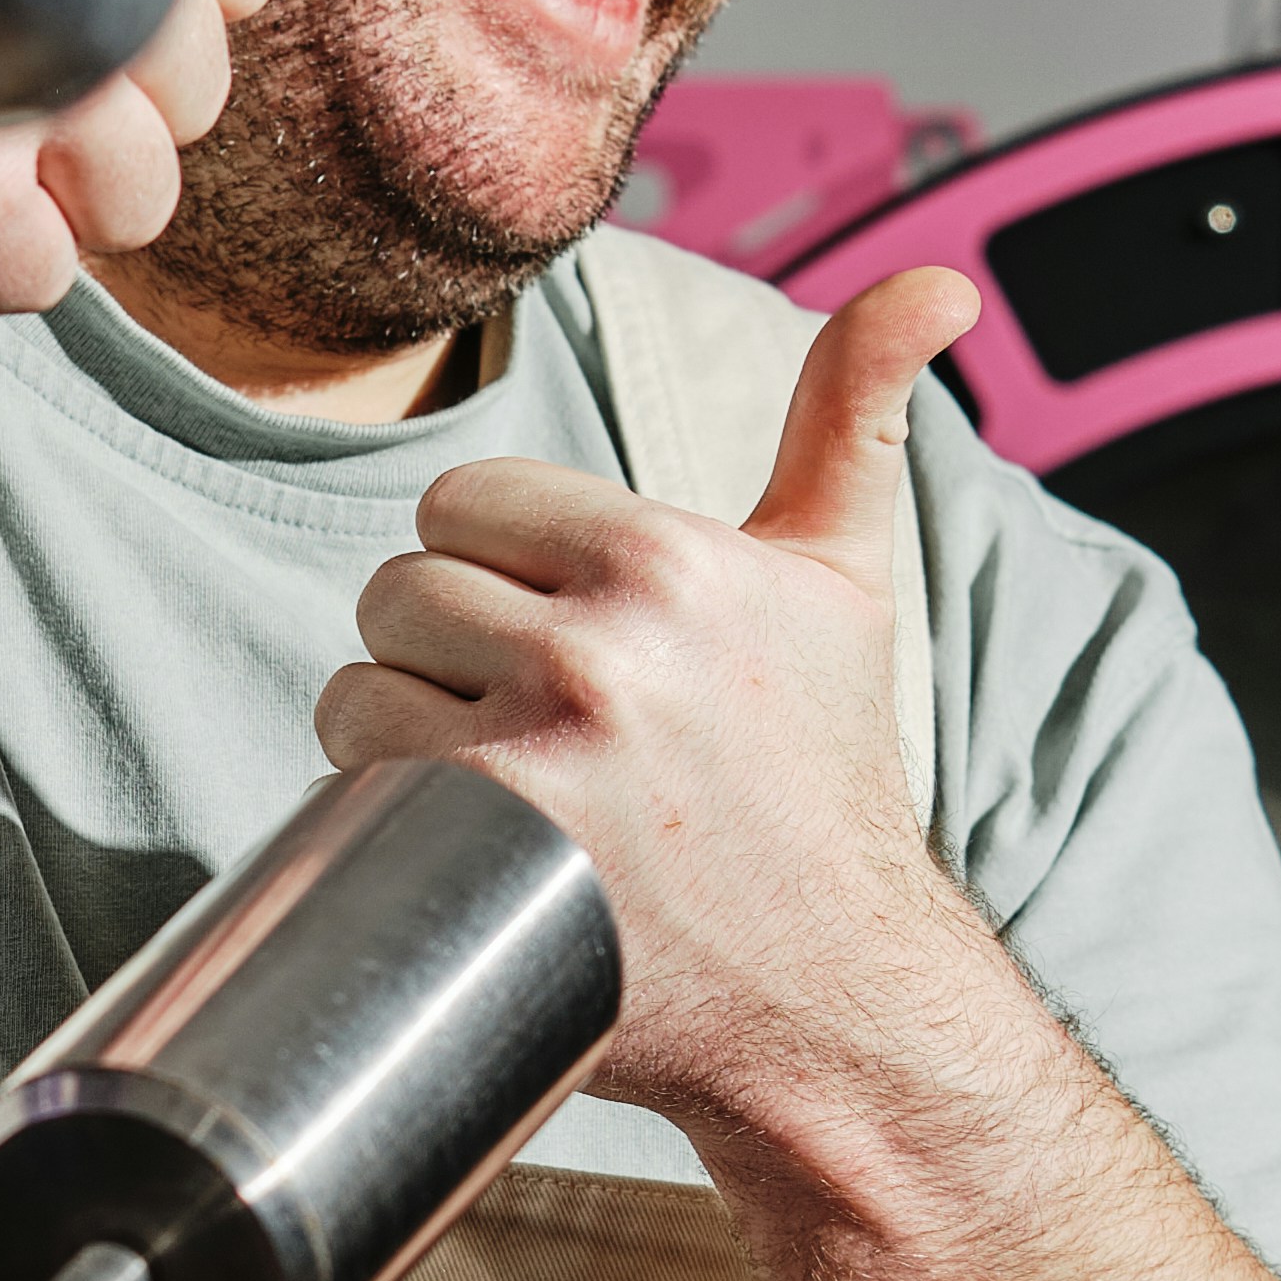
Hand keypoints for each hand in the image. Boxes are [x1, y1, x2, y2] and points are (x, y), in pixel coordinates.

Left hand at [314, 268, 988, 1148]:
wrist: (834, 997)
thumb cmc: (820, 779)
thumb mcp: (847, 582)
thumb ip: (854, 414)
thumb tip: (934, 284)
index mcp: (673, 558)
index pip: (468, 502)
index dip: (499, 571)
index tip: (566, 638)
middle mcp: (606, 646)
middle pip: (402, 584)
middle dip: (448, 648)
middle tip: (535, 724)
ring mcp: (537, 752)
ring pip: (361, 675)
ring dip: (401, 726)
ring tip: (504, 783)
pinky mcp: (484, 849)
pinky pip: (346, 765)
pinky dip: (372, 798)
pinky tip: (462, 836)